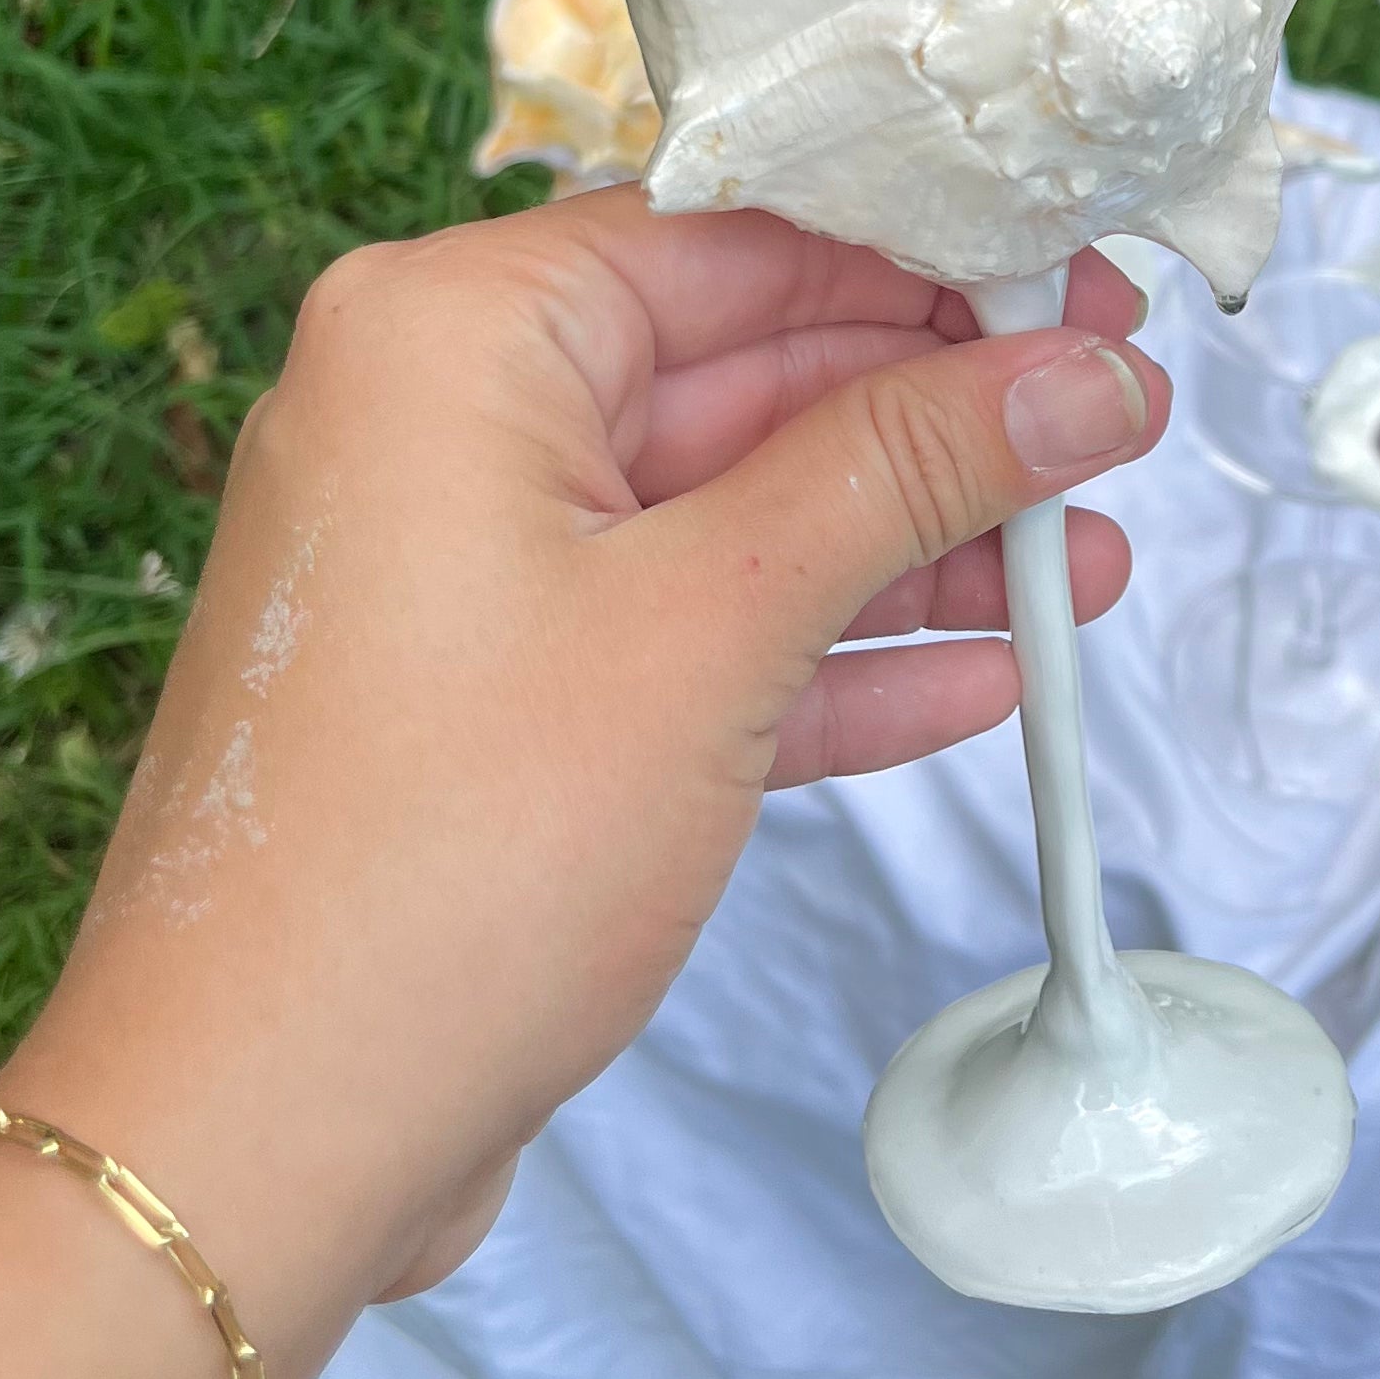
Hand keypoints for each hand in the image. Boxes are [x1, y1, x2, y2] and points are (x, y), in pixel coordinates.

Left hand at [9, 188, 1169, 1373]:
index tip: (1087, 293)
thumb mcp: (712, 625)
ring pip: (743, 515)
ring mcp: (477, 571)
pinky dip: (835, 654)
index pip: (737, 238)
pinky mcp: (511, 702)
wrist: (256, 1140)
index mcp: (452, 337)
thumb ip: (909, 472)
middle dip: (945, 418)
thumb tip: (1085, 374)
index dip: (933, 261)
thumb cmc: (439, 858)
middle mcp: (447, 424)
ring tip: (1087, 567)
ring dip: (917, 547)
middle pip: (751, 370)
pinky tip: (985, 673)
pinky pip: (701, 635)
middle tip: (1123, 424)